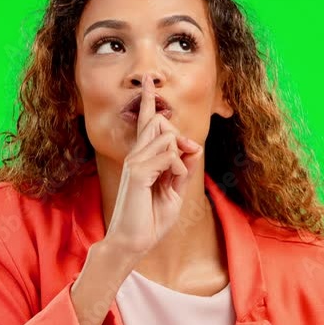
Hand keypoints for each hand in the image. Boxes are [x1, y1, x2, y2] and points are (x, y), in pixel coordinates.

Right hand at [103, 74, 203, 256]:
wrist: (132, 242)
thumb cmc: (149, 220)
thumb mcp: (173, 192)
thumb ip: (181, 170)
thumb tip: (191, 148)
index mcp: (142, 158)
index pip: (146, 123)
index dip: (148, 100)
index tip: (147, 81)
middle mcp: (136, 155)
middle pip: (160, 123)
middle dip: (180, 136)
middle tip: (188, 156)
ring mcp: (135, 162)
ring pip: (166, 136)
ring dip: (180, 156)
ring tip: (175, 178)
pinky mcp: (137, 172)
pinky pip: (168, 155)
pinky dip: (178, 168)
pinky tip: (171, 182)